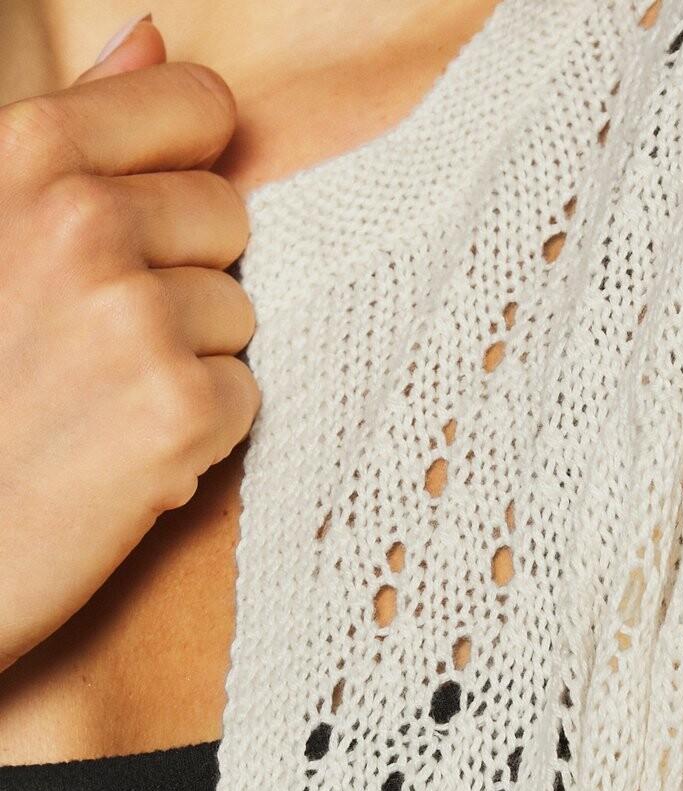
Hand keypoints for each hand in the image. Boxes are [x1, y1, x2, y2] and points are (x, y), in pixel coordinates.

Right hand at [0, 17, 258, 673]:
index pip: (201, 105)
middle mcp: (84, 223)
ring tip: (104, 400)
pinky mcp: (180, 410)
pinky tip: (126, 450)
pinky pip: (246, 394)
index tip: (148, 224)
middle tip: (100, 342)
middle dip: (183, 278)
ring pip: (240, 313)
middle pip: (229, 218)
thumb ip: (74, 129)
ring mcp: (136, 318)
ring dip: (189, 361)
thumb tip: (155, 38)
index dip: (188, 169)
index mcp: (30, 157)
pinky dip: (198, 432)